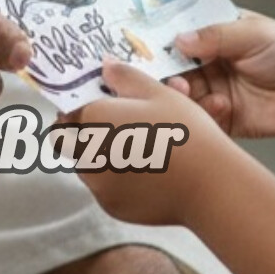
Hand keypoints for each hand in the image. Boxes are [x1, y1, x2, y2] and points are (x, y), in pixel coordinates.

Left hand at [66, 61, 225, 226]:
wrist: (209, 184)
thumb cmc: (185, 132)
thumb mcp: (157, 93)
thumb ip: (124, 77)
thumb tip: (105, 66)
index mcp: (95, 119)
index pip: (68, 110)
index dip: (81, 105)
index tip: (98, 103)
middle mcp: (87, 154)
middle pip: (65, 141)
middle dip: (79, 133)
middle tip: (109, 127)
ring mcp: (98, 185)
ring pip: (84, 166)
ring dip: (97, 156)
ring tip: (134, 149)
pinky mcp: (111, 207)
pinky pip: (103, 189)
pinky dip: (114, 180)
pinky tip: (143, 172)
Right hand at [170, 10, 274, 142]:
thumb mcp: (254, 34)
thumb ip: (215, 36)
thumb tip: (179, 39)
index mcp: (213, 34)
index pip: (178, 33)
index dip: (161, 38)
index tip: (143, 42)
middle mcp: (207, 62)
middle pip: (172, 66)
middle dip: (165, 70)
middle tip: (166, 73)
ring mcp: (212, 90)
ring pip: (181, 93)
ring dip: (180, 93)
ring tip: (186, 90)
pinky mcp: (219, 118)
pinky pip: (200, 117)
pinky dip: (204, 112)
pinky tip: (220, 105)